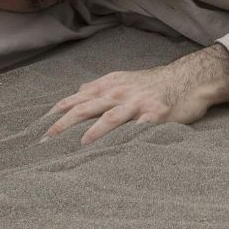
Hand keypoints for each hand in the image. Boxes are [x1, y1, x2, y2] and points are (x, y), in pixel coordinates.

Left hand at [43, 45, 228, 145]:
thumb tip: (79, 91)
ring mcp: (137, 104)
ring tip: (77, 145)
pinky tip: (117, 150)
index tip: (38, 129)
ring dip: (92, 132)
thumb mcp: (124, 79)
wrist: (189, 78)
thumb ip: (101, 86)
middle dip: (63, 125)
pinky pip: (139, 129)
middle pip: (86, 108)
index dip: (56, 113)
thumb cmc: (154, 83)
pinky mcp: (156, 115)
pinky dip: (126, 138)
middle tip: (44, 142)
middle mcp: (119, 93)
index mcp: (109, 85)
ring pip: (110, 117)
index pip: (76, 99)